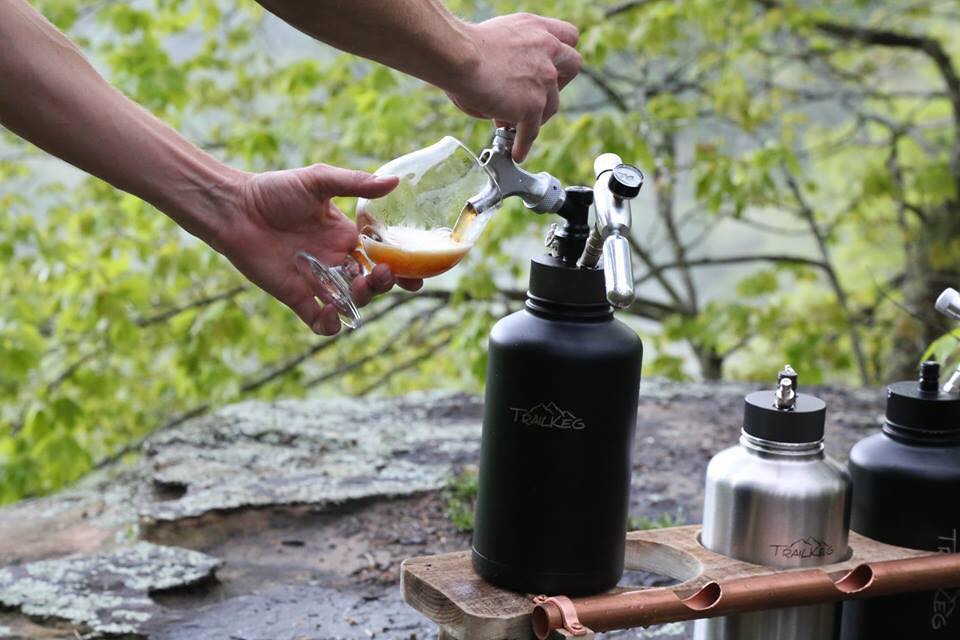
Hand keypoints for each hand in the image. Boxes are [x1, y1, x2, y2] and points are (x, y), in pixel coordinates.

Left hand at [216, 164, 422, 335]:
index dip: (404, 267)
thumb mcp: (319, 181)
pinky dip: (331, 324)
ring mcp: (319, 280)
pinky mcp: (297, 296)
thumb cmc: (274, 190)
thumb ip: (355, 184)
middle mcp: (337, 261)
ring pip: (352, 301)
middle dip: (386, 283)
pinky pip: (320, 321)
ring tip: (362, 283)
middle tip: (386, 273)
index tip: (419, 273)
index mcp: (348, 237)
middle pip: (373, 282)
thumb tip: (394, 183)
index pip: (385, 256)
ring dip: (363, 298)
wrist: (235, 208)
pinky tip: (334, 314)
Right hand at [446, 13, 581, 161]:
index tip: (552, 64)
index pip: (569, 36)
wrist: (458, 56)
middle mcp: (547, 50)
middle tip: (539, 93)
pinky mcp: (533, 105)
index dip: (561, 52)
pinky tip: (517, 152)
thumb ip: (514, 56)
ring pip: (551, 105)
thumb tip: (508, 86)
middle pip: (572, 66)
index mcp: (537, 28)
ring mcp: (544, 79)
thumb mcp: (499, 38)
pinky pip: (531, 131)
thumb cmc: (464, 46)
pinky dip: (523, 144)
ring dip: (536, 116)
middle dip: (560, 82)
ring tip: (514, 124)